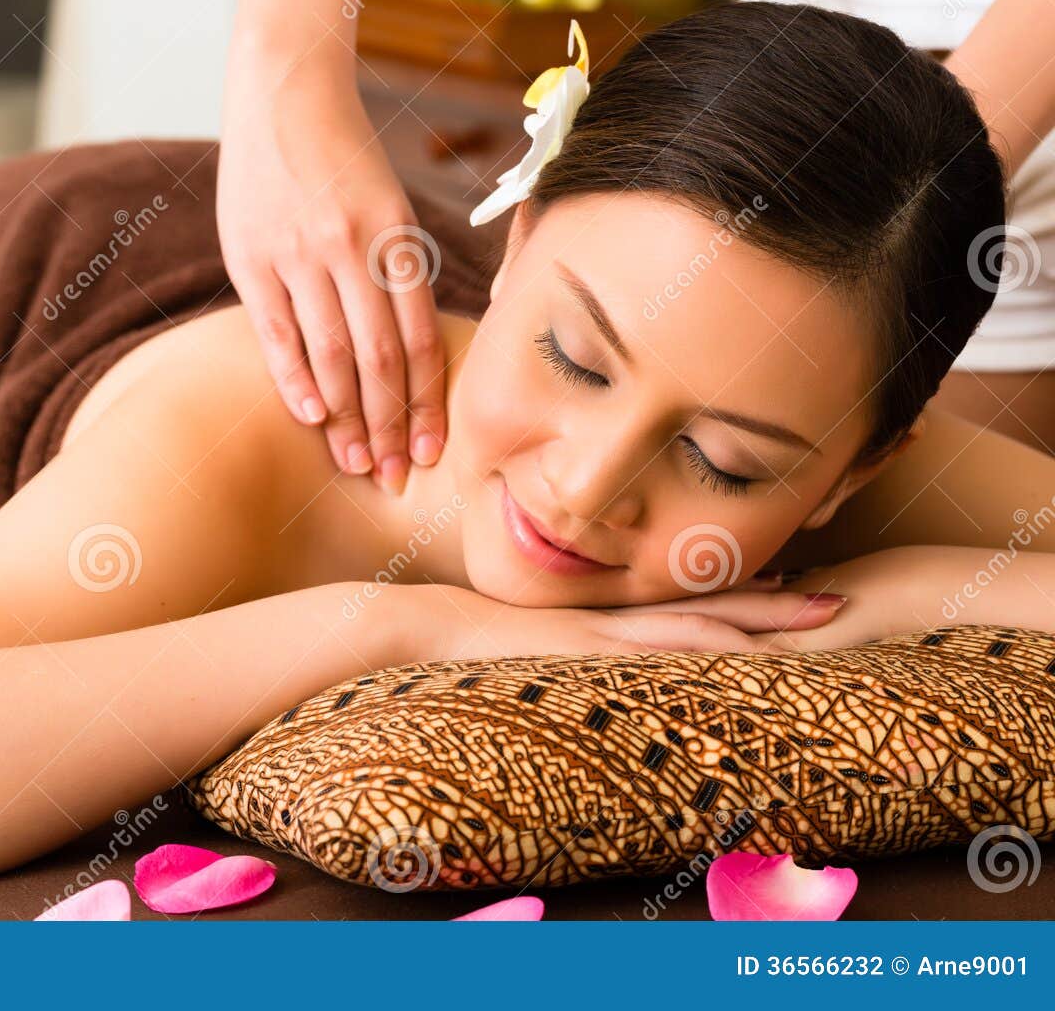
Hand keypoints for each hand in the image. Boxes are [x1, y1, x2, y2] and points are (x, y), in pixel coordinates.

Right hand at [218, 42, 445, 493]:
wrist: (284, 89)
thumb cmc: (343, 156)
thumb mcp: (387, 205)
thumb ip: (396, 271)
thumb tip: (410, 351)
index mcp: (396, 238)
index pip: (419, 339)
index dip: (427, 401)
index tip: (433, 451)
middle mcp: (351, 249)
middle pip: (379, 358)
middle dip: (391, 426)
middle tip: (396, 478)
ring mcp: (298, 253)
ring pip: (330, 353)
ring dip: (345, 417)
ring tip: (357, 463)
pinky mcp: (251, 256)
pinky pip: (276, 332)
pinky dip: (294, 379)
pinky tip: (310, 418)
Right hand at [407, 584, 847, 663]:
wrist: (428, 625)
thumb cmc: (468, 642)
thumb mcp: (529, 651)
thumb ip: (562, 657)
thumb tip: (586, 673)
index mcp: (609, 619)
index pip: (690, 606)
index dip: (745, 601)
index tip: (794, 592)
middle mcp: (619, 618)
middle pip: (714, 607)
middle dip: (778, 605)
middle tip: (838, 596)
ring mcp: (609, 629)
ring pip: (703, 620)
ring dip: (764, 620)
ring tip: (820, 612)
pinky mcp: (593, 645)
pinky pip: (661, 645)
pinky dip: (707, 644)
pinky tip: (744, 648)